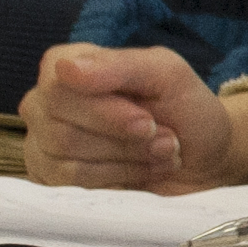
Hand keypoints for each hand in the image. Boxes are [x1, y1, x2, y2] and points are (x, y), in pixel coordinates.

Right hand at [25, 44, 247, 191]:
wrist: (204, 162)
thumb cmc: (185, 111)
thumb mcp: (169, 75)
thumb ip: (121, 65)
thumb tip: (65, 67)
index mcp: (69, 63)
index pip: (58, 85)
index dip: (105, 110)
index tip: (147, 121)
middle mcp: (46, 101)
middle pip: (59, 125)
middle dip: (124, 137)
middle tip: (165, 138)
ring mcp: (43, 142)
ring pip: (65, 155)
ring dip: (128, 157)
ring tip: (161, 152)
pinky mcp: (52, 178)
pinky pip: (70, 183)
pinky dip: (119, 177)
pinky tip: (144, 170)